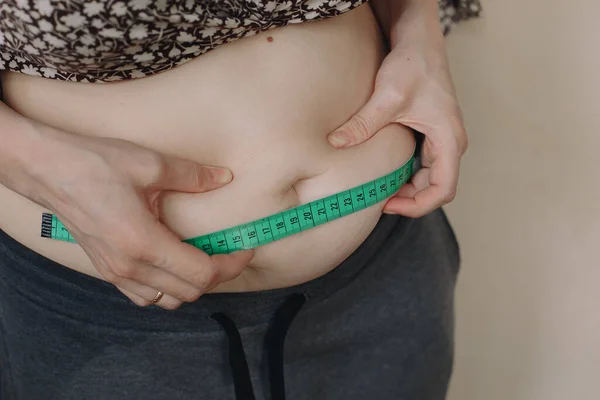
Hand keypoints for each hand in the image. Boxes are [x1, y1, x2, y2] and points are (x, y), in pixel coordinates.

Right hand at [26, 126, 252, 308]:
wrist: (47, 170)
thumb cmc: (94, 164)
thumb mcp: (150, 163)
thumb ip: (193, 176)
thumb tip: (224, 178)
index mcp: (143, 243)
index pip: (202, 273)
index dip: (231, 264)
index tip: (245, 249)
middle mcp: (129, 267)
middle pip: (189, 292)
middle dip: (218, 274)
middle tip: (230, 250)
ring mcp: (115, 273)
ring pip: (168, 300)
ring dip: (192, 284)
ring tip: (204, 257)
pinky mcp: (106, 270)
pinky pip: (145, 296)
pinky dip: (167, 287)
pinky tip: (173, 262)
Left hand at [327, 28, 466, 217]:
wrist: (418, 42)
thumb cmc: (413, 64)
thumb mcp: (387, 96)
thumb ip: (363, 124)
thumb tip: (336, 144)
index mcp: (449, 139)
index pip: (444, 190)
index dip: (418, 206)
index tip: (389, 205)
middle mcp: (451, 143)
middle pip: (436, 188)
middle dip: (409, 200)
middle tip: (377, 201)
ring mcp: (442, 139)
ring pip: (428, 178)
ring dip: (406, 188)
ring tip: (378, 189)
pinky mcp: (431, 134)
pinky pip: (422, 165)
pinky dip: (405, 174)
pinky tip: (382, 171)